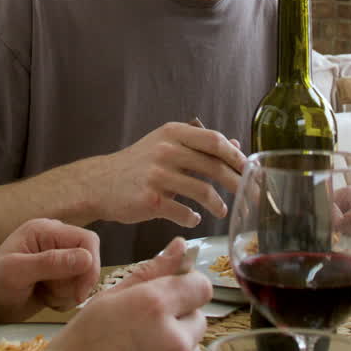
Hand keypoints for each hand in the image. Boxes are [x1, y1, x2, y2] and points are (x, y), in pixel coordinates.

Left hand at [0, 218, 99, 322]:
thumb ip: (51, 263)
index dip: (90, 265)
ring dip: (69, 292)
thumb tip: (86, 258)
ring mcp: (60, 258)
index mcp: (47, 230)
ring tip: (47, 296)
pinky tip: (48, 299)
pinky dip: (66, 298)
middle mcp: (57, 241)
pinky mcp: (61, 276)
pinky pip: (78, 287)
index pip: (87, 240)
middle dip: (76, 282)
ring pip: (85, 276)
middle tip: (56, 296)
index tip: (80, 290)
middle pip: (90, 259)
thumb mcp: (17, 272)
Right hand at [46, 237, 209, 350]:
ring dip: (178, 337)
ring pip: (194, 339)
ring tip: (146, 341)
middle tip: (149, 320)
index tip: (171, 290)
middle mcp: (174, 336)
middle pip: (199, 314)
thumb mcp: (113, 295)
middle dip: (180, 314)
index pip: (201, 286)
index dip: (187, 284)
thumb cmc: (87, 338)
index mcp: (154, 305)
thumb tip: (179, 246)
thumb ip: (153, 270)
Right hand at [84, 122, 245, 227]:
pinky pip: (184, 212)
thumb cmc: (137, 164)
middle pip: (214, 166)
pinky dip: (193, 218)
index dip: (237, 156)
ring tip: (222, 210)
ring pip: (203, 191)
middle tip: (250, 195)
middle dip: (237, 183)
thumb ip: (199, 146)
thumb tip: (235, 145)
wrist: (99, 183)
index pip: (215, 141)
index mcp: (173, 132)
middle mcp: (166, 150)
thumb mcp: (166, 145)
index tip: (251, 169)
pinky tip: (194, 218)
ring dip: (217, 204)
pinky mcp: (150, 200)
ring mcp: (157, 175)